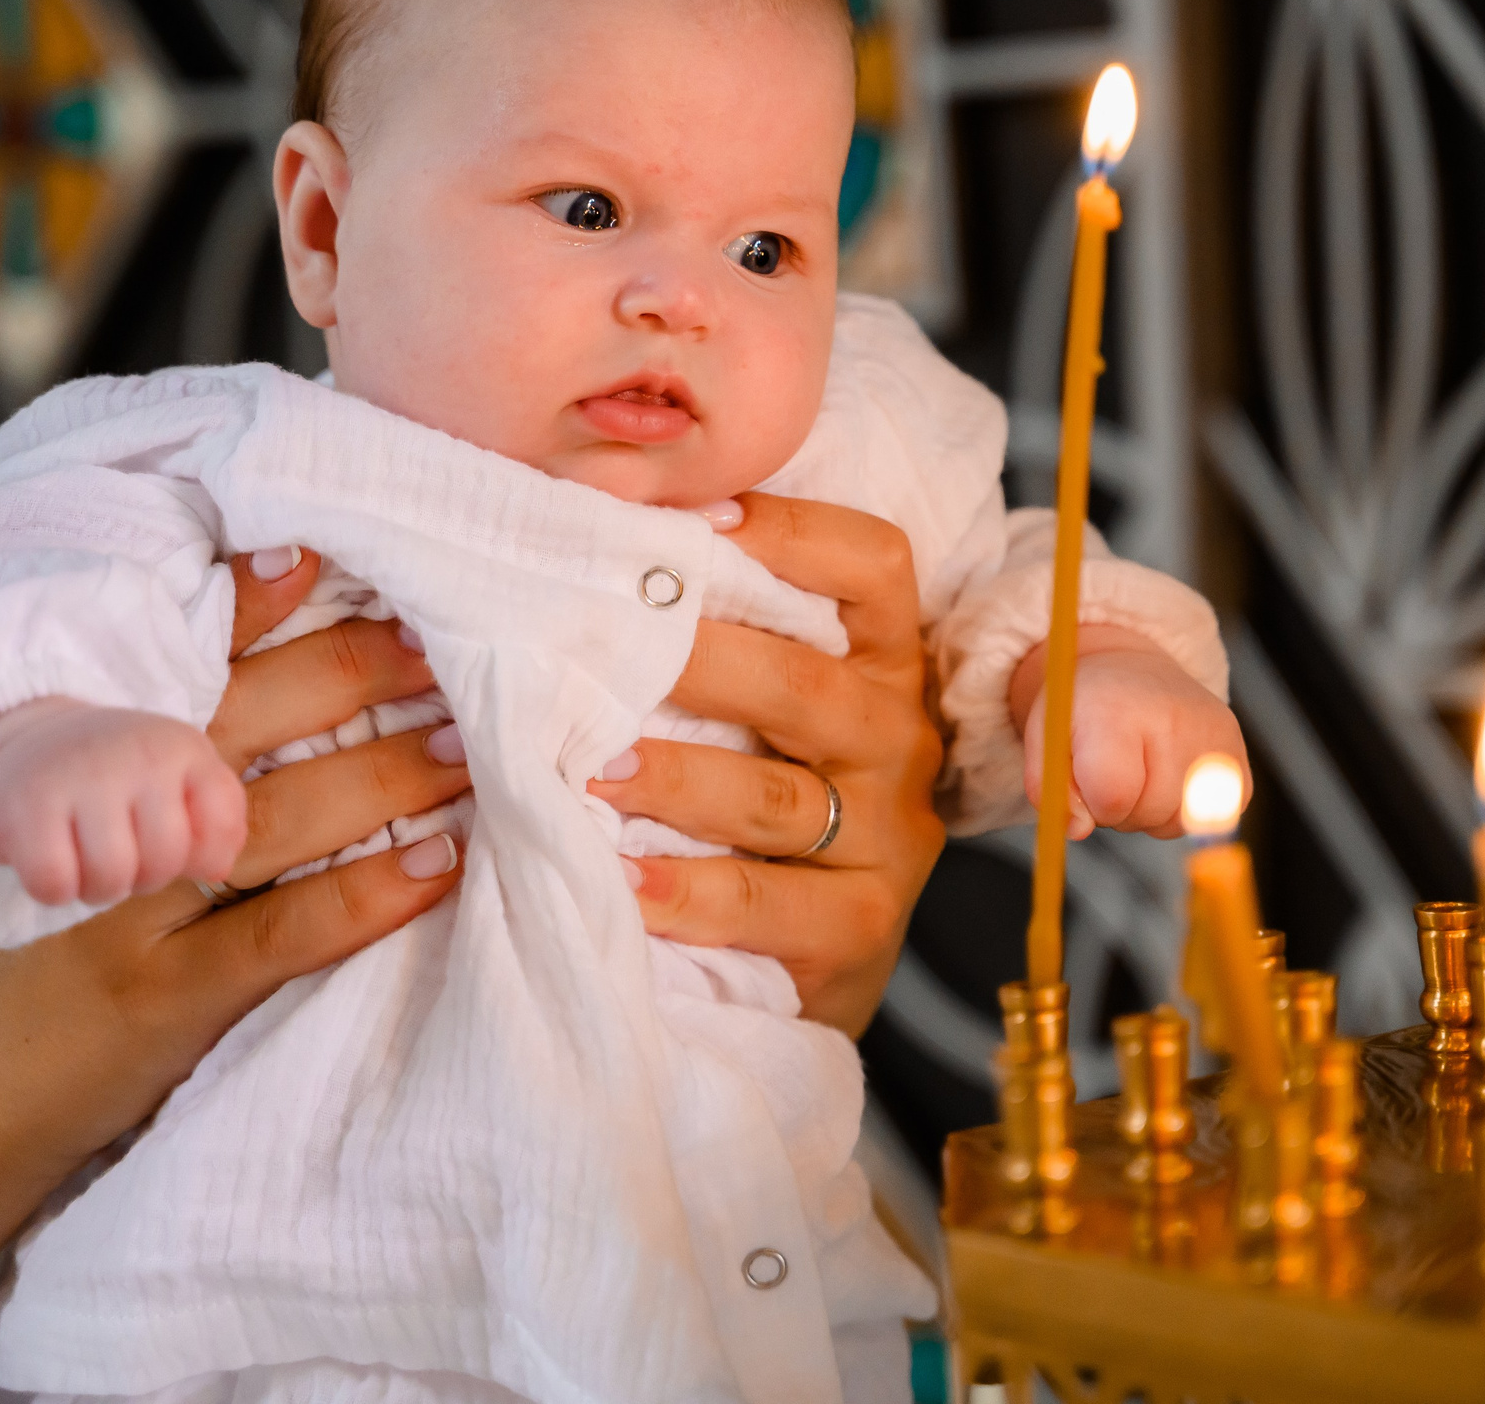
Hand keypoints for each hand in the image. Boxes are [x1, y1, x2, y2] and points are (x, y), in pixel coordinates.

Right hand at [0, 546, 469, 1314]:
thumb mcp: (13, 860)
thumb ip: (92, 787)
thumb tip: (222, 717)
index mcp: (54, 776)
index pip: (157, 670)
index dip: (236, 609)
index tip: (314, 552)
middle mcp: (91, 824)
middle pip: (234, 725)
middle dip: (342, 672)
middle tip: (435, 635)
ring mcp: (128, 913)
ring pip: (274, 818)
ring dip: (383, 774)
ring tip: (467, 741)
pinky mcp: (160, 1002)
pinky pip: (280, 936)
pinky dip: (365, 897)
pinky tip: (439, 866)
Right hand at [0, 702, 246, 904]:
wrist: (36, 743)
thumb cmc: (122, 778)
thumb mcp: (180, 782)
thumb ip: (216, 823)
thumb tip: (217, 869)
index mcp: (184, 748)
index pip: (220, 830)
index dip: (197, 855)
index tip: (169, 839)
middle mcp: (138, 753)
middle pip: (164, 860)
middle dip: (144, 877)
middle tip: (122, 853)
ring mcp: (80, 774)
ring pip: (111, 877)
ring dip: (98, 888)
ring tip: (87, 858)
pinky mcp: (25, 804)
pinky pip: (55, 883)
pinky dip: (53, 889)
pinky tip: (51, 860)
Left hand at [588, 495, 946, 1035]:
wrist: (811, 963)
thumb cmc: (762, 806)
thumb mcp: (765, 714)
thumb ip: (720, 635)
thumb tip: (598, 539)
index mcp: (882, 665)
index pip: (875, 566)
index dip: (795, 532)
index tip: (695, 522)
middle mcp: (897, 740)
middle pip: (807, 682)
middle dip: (696, 662)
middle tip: (597, 650)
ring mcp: (885, 839)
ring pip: (776, 797)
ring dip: (673, 781)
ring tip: (588, 773)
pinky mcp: (858, 929)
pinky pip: (765, 905)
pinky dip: (687, 894)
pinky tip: (621, 881)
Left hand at [1008, 624, 1248, 839]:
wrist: (1130, 670)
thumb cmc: (1083, 709)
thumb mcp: (1046, 737)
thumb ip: (1049, 787)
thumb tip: (1078, 829)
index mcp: (1118, 710)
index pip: (1113, 794)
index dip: (1093, 804)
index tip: (1087, 783)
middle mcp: (1175, 717)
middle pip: (1149, 812)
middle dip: (1121, 809)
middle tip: (1113, 774)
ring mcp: (1215, 735)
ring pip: (1178, 822)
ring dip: (1151, 813)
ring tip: (1140, 773)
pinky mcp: (1238, 754)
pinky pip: (1210, 818)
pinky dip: (1182, 810)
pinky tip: (1167, 775)